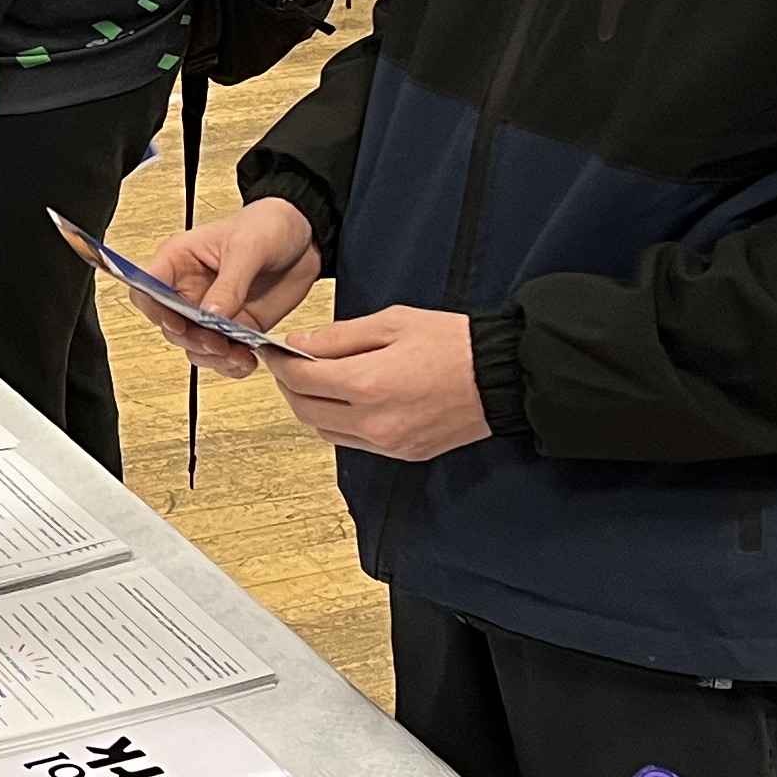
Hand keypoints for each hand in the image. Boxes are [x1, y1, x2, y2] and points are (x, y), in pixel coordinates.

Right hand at [133, 201, 323, 379]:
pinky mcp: (235, 326)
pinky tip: (247, 360)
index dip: (154, 309)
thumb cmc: (268, 224)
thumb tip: (210, 315)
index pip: (147, 287)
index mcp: (180, 260)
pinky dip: (232, 363)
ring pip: (194, 346)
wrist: (305, 237)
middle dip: (192, 339)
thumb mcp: (248, 247)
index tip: (177, 322)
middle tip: (217, 342)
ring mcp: (212, 311)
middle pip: (170, 325)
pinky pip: (223, 354)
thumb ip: (229, 284)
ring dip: (212, 357)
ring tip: (237, 355)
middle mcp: (190, 289)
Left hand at [263, 304, 490, 461]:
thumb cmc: (454, 344)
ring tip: (319, 379)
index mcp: (369, 384)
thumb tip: (300, 344)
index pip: (301, 378)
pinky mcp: (402, 454)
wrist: (501, 377)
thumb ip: (340, 336)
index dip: (280, 362)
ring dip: (311, 406)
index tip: (274, 350)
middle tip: (291, 363)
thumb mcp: (393, 322)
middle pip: (305, 410)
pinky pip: (351, 442)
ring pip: (324, 431)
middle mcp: (374, 421)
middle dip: (290, 385)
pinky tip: (346, 399)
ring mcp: (388, 443)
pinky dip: (338, 422)